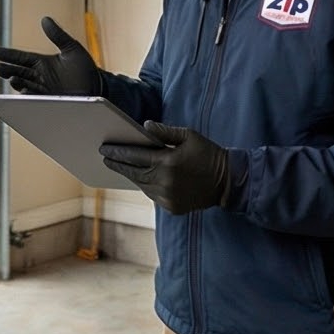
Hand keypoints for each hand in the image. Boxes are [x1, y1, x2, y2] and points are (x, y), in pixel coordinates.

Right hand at [0, 16, 100, 94]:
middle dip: (6, 70)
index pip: (21, 58)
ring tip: (11, 77)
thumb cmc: (85, 69)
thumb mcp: (71, 48)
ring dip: (16, 82)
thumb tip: (45, 18)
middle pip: (18, 72)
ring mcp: (43, 90)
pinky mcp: (49, 101)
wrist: (98, 88)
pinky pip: (36, 98)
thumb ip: (57, 35)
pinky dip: (29, 94)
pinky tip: (25, 90)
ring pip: (24, 85)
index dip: (8, 55)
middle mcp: (39, 77)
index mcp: (42, 63)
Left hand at [99, 122, 229, 214]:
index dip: (118, 152)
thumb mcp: (189, 136)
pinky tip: (140, 178)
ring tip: (120, 167)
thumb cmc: (208, 154)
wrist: (229, 182)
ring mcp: (168, 197)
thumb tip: (144, 126)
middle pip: (134, 173)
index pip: (135, 157)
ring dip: (131, 175)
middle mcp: (165, 182)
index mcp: (168, 162)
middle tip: (105, 158)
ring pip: (142, 185)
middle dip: (118, 165)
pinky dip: (145, 185)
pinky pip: (152, 195)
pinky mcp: (172, 207)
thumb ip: (165, 132)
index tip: (104, 149)